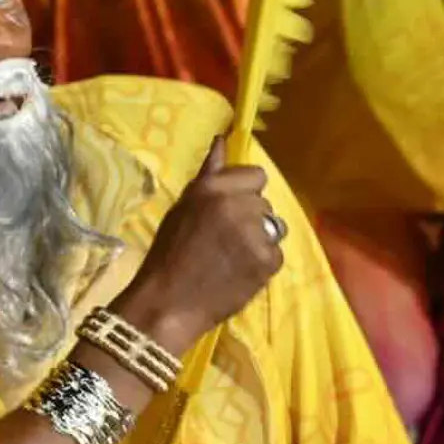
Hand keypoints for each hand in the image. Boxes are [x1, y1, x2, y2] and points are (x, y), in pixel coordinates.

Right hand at [114, 137, 286, 353]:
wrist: (167, 303)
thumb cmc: (168, 254)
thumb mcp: (183, 207)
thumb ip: (210, 174)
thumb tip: (223, 139)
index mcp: (214, 189)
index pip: (257, 176)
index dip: (244, 192)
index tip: (228, 210)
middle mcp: (238, 206)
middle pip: (264, 203)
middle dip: (250, 218)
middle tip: (225, 240)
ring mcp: (256, 235)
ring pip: (273, 228)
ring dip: (258, 240)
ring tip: (233, 258)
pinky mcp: (267, 262)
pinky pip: (276, 254)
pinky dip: (261, 264)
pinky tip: (239, 273)